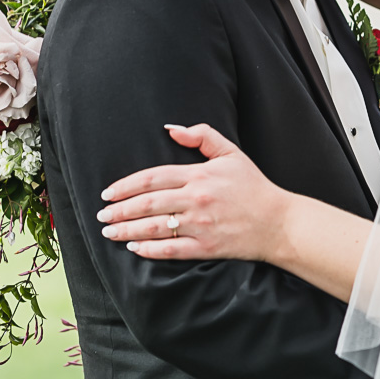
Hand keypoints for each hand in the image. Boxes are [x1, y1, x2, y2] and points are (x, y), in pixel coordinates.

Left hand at [96, 123, 289, 261]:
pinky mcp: (206, 247)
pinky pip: (171, 250)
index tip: (107, 193)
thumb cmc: (253, 185)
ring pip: (154, 227)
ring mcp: (200, 225)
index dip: (126, 185)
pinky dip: (149, 250)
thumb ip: (202, 136)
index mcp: (199, 174)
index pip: (153, 178)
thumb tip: (171, 128)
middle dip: (119, 210)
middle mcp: (196, 199)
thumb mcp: (231, 153)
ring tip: (109, 232)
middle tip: (101, 215)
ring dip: (127, 230)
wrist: (278, 222)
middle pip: (147, 204)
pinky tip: (135, 248)